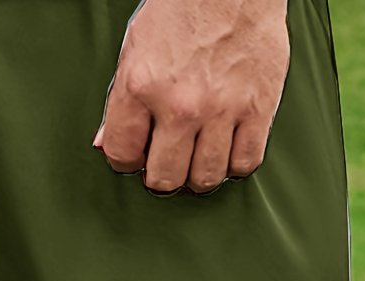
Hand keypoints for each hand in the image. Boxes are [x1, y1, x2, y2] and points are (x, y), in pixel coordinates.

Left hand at [92, 0, 290, 194]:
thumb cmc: (183, 10)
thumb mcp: (135, 50)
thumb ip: (119, 102)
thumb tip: (105, 144)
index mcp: (141, 86)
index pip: (122, 155)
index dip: (128, 161)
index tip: (138, 155)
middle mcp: (181, 104)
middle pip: (165, 179)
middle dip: (162, 176)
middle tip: (169, 161)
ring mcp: (222, 108)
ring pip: (205, 177)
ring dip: (198, 175)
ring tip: (197, 156)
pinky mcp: (258, 107)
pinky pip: (245, 163)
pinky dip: (234, 164)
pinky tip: (227, 148)